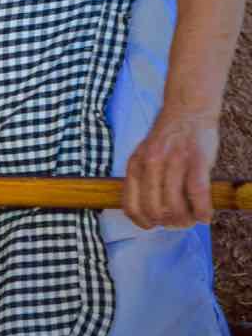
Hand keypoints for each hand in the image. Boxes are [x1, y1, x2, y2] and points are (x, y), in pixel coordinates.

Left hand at [122, 106, 219, 228]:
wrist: (187, 110)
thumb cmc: (168, 137)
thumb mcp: (144, 155)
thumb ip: (142, 179)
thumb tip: (146, 211)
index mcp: (135, 164)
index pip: (130, 205)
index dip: (142, 221)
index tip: (153, 225)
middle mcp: (151, 164)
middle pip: (154, 210)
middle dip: (167, 223)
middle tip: (178, 222)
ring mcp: (174, 162)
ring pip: (175, 206)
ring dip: (185, 220)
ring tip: (192, 218)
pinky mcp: (196, 160)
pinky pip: (197, 194)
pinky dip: (201, 211)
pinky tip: (205, 216)